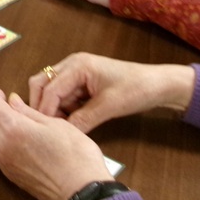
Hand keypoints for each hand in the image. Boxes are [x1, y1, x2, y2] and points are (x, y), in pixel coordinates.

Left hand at [0, 89, 111, 199]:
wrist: (81, 192)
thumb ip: (29, 112)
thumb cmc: (75, 153)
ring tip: (5, 121)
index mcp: (13, 128)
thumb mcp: (55, 124)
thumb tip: (12, 100)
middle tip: (1, 105)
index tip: (3, 93)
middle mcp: (2, 145)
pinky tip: (10, 138)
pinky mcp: (9, 175)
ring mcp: (3, 162)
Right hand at [28, 53, 196, 133]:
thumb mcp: (109, 106)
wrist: (158, 85)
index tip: (44, 131)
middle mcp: (71, 65)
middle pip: (42, 84)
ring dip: (53, 108)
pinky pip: (63, 96)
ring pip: (51, 91)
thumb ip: (84, 119)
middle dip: (41, 105)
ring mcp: (76, 73)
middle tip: (46, 127)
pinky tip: (71, 122)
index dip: (44, 110)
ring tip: (61, 127)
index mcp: (77, 65)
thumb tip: (63, 134)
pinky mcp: (82, 83)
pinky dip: (63, 108)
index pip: (49, 88)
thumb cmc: (136, 89)